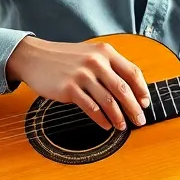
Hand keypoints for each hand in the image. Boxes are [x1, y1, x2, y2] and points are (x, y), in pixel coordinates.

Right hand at [6, 36, 149, 130]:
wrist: (34, 56)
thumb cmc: (64, 58)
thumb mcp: (90, 53)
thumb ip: (108, 66)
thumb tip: (130, 90)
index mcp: (105, 52)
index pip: (132, 72)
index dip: (142, 90)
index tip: (145, 103)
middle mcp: (96, 62)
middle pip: (123, 89)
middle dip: (134, 108)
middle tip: (140, 121)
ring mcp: (82, 75)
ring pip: (108, 100)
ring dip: (119, 117)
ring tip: (123, 127)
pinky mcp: (69, 88)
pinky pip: (91, 107)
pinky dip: (101, 119)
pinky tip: (106, 125)